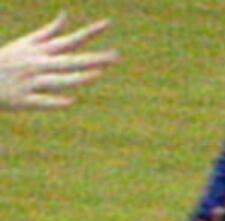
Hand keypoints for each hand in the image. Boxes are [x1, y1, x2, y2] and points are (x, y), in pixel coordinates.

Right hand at [0, 14, 115, 108]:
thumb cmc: (8, 61)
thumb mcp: (27, 43)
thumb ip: (48, 33)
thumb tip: (65, 16)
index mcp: (41, 51)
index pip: (70, 40)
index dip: (89, 33)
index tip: (108, 24)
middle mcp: (39, 65)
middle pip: (71, 61)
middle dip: (93, 59)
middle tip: (115, 56)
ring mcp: (32, 82)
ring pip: (58, 80)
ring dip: (77, 77)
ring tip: (97, 74)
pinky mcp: (24, 101)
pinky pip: (42, 101)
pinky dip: (55, 100)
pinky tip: (70, 100)